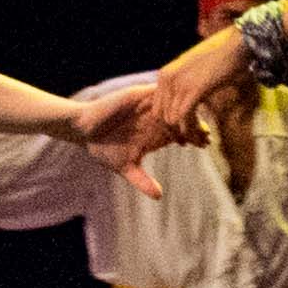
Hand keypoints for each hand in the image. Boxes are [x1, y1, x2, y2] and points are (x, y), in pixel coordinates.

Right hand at [69, 59, 216, 172]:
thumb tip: (159, 197)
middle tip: (204, 133)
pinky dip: (167, 98)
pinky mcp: (137, 95)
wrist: (83, 130)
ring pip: (175, 101)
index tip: (203, 145)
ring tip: (190, 121)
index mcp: (156, 133)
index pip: (185, 131)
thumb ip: (142, 181)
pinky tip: (171, 109)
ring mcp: (147, 105)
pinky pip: (158, 91)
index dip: (197, 137)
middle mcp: (155, 118)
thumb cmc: (103, 149)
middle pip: (185, 115)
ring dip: (184, 109)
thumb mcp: (126, 168)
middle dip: (197, 124)